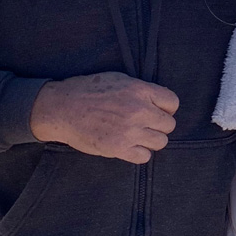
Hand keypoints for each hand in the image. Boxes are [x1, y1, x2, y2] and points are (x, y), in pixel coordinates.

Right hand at [30, 72, 178, 164]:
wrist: (62, 108)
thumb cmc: (89, 90)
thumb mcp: (119, 79)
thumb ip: (141, 90)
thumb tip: (158, 101)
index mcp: (139, 90)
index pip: (172, 102)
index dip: (166, 107)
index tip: (158, 109)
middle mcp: (138, 110)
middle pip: (169, 124)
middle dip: (160, 124)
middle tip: (147, 123)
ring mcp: (129, 131)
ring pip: (160, 142)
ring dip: (152, 139)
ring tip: (139, 135)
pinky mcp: (118, 149)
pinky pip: (144, 156)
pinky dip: (140, 152)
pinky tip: (130, 145)